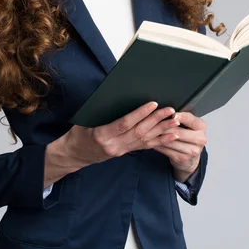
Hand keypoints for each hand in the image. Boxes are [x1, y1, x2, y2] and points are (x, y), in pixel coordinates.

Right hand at [63, 102, 182, 167]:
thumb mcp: (85, 120)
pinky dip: (160, 141)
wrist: (73, 154)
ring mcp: (121, 150)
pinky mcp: (125, 153)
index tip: (153, 104)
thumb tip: (119, 94)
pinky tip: (171, 136)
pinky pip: (145, 147)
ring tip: (175, 122)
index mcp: (102, 135)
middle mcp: (114, 145)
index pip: (125, 124)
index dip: (140, 114)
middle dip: (156, 121)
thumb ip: (102, 111)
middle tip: (170, 111)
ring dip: (162, 130)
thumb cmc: (78, 134)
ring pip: (145, 140)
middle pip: (139, 132)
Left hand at [153, 111, 206, 175]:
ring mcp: (192, 150)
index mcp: (201, 126)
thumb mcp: (189, 125)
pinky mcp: (183, 158)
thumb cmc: (188, 136)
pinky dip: (158, 145)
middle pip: (179, 132)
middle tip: (153, 123)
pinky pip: (167, 150)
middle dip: (164, 127)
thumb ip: (182, 118)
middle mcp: (200, 139)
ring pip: (171, 142)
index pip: (190, 119)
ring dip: (159, 137)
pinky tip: (152, 141)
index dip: (179, 116)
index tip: (171, 114)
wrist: (191, 157)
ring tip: (150, 131)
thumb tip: (167, 112)